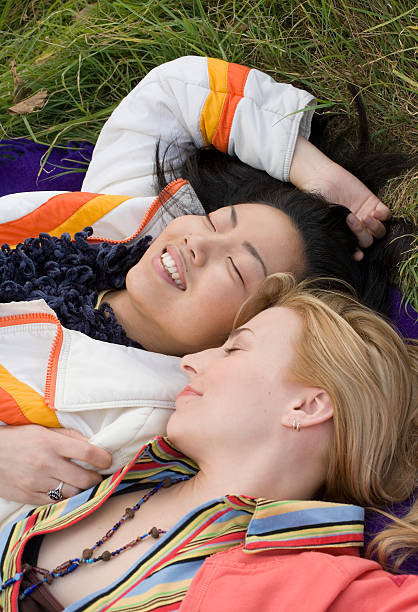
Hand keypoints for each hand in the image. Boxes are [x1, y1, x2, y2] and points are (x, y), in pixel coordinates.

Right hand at [0, 425, 111, 505]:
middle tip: (98, 477)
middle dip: (96, 479)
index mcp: (51, 443)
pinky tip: (67, 492)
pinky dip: (65, 499)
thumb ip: (69, 437)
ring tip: (84, 485)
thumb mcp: (43, 431)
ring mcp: (37, 483)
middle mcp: (46, 464)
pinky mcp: (28, 497)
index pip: (87, 452)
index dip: (103, 458)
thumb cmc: (19, 438)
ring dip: (82, 491)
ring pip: (72, 494)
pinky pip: (55, 503)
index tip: (108, 461)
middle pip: (84, 479)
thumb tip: (93, 444)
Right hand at [289, 135, 390, 259]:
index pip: (354, 249)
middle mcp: (356, 228)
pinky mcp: (373, 203)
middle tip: (351, 220)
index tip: (358, 255)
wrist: (322, 177)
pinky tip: (374, 211)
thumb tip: (339, 244)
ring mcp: (366, 216)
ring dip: (374, 228)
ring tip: (366, 217)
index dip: (356, 254)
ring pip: (379, 232)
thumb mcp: (322, 216)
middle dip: (361, 234)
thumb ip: (333, 230)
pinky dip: (383, 216)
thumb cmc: (318, 198)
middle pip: (367, 241)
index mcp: (344, 234)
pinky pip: (386, 215)